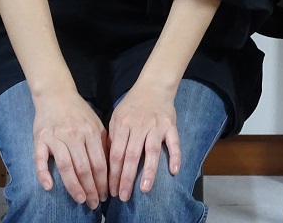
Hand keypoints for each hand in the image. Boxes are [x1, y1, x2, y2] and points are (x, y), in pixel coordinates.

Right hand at [32, 92, 108, 209]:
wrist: (56, 94)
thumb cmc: (78, 111)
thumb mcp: (96, 123)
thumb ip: (103, 143)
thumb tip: (112, 168)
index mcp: (91, 132)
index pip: (99, 163)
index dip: (103, 182)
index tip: (106, 196)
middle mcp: (74, 135)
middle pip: (84, 168)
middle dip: (91, 189)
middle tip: (95, 203)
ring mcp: (56, 137)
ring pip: (66, 167)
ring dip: (74, 187)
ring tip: (81, 199)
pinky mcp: (40, 138)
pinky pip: (40, 159)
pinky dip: (43, 174)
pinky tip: (49, 187)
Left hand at [107, 80, 179, 200]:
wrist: (154, 86)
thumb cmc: (133, 104)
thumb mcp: (117, 116)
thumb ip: (113, 137)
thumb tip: (107, 162)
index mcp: (123, 124)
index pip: (116, 153)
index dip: (113, 173)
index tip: (111, 189)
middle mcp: (139, 126)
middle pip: (132, 155)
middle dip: (126, 178)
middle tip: (123, 196)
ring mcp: (156, 126)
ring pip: (152, 150)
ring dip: (148, 171)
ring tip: (144, 188)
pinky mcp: (171, 125)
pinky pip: (174, 142)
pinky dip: (175, 156)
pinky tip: (174, 171)